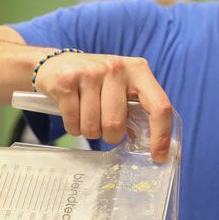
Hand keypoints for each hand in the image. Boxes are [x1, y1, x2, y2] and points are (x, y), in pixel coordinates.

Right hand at [34, 51, 172, 161]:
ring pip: (93, 127)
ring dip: (89, 131)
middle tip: (105, 127)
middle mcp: (116, 68)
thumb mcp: (122, 86)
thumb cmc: (97, 82)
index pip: (159, 106)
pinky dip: (73, 127)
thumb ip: (137, 107)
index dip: (161, 134)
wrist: (58, 63)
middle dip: (110, 136)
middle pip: (116, 124)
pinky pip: (73, 122)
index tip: (158, 156)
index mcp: (138, 70)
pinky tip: (73, 113)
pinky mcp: (66, 81)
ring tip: (86, 116)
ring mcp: (90, 73)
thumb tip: (151, 144)